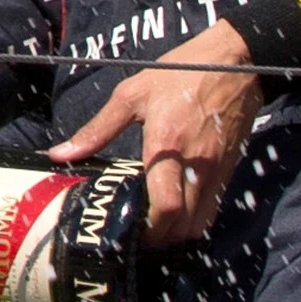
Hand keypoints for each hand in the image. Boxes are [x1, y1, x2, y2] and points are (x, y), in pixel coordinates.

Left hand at [48, 19, 264, 246]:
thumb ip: (97, 130)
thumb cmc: (183, 74)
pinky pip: (214, 208)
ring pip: (201, 223)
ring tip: (153, 227)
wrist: (238, 62)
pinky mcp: (230, 169)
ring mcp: (217, 169)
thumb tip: (61, 154)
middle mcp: (196, 164)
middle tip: (135, 236)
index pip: (166, 206)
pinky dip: (196, 219)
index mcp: (168, 146)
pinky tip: (176, 212)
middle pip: (183, 225)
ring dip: (178, 233)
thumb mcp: (132, 94)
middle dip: (159, 239)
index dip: (148, 229)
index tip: (127, 231)